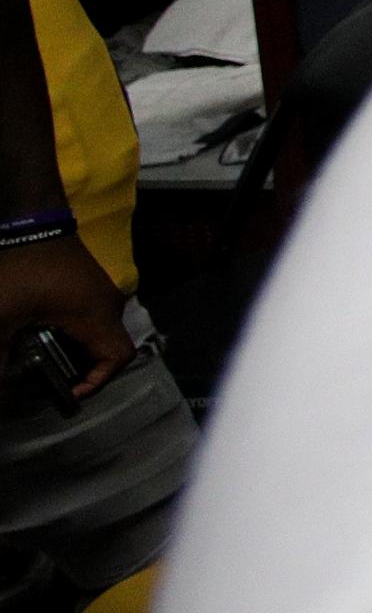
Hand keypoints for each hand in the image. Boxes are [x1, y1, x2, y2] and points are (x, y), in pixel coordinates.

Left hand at [1, 231, 133, 396]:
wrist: (30, 220)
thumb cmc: (21, 268)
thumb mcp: (2, 316)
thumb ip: (0, 357)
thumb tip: (0, 392)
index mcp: (96, 315)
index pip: (118, 358)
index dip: (98, 381)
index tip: (67, 390)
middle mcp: (108, 304)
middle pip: (107, 349)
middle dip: (79, 369)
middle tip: (46, 377)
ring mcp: (100, 291)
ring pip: (97, 333)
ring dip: (72, 349)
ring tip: (38, 356)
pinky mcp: (88, 283)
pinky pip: (89, 317)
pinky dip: (70, 332)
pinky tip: (40, 330)